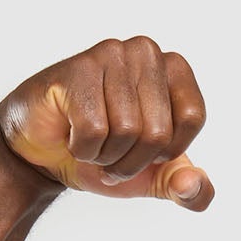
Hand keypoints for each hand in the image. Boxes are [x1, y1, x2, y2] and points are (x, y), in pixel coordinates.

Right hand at [0, 36, 212, 208]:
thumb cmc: (106, 155)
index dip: (167, 150)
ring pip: (127, 130)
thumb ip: (188, 189)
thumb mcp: (155, 178)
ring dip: (107, 156)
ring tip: (92, 143)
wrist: (47, 157)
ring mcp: (110, 54)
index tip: (144, 148)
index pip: (191, 117)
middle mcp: (146, 51)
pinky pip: (94, 130)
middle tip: (111, 154)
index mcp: (174, 69)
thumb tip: (193, 185)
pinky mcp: (77, 69)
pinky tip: (71, 134)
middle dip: (133, 161)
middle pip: (158, 131)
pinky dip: (82, 149)